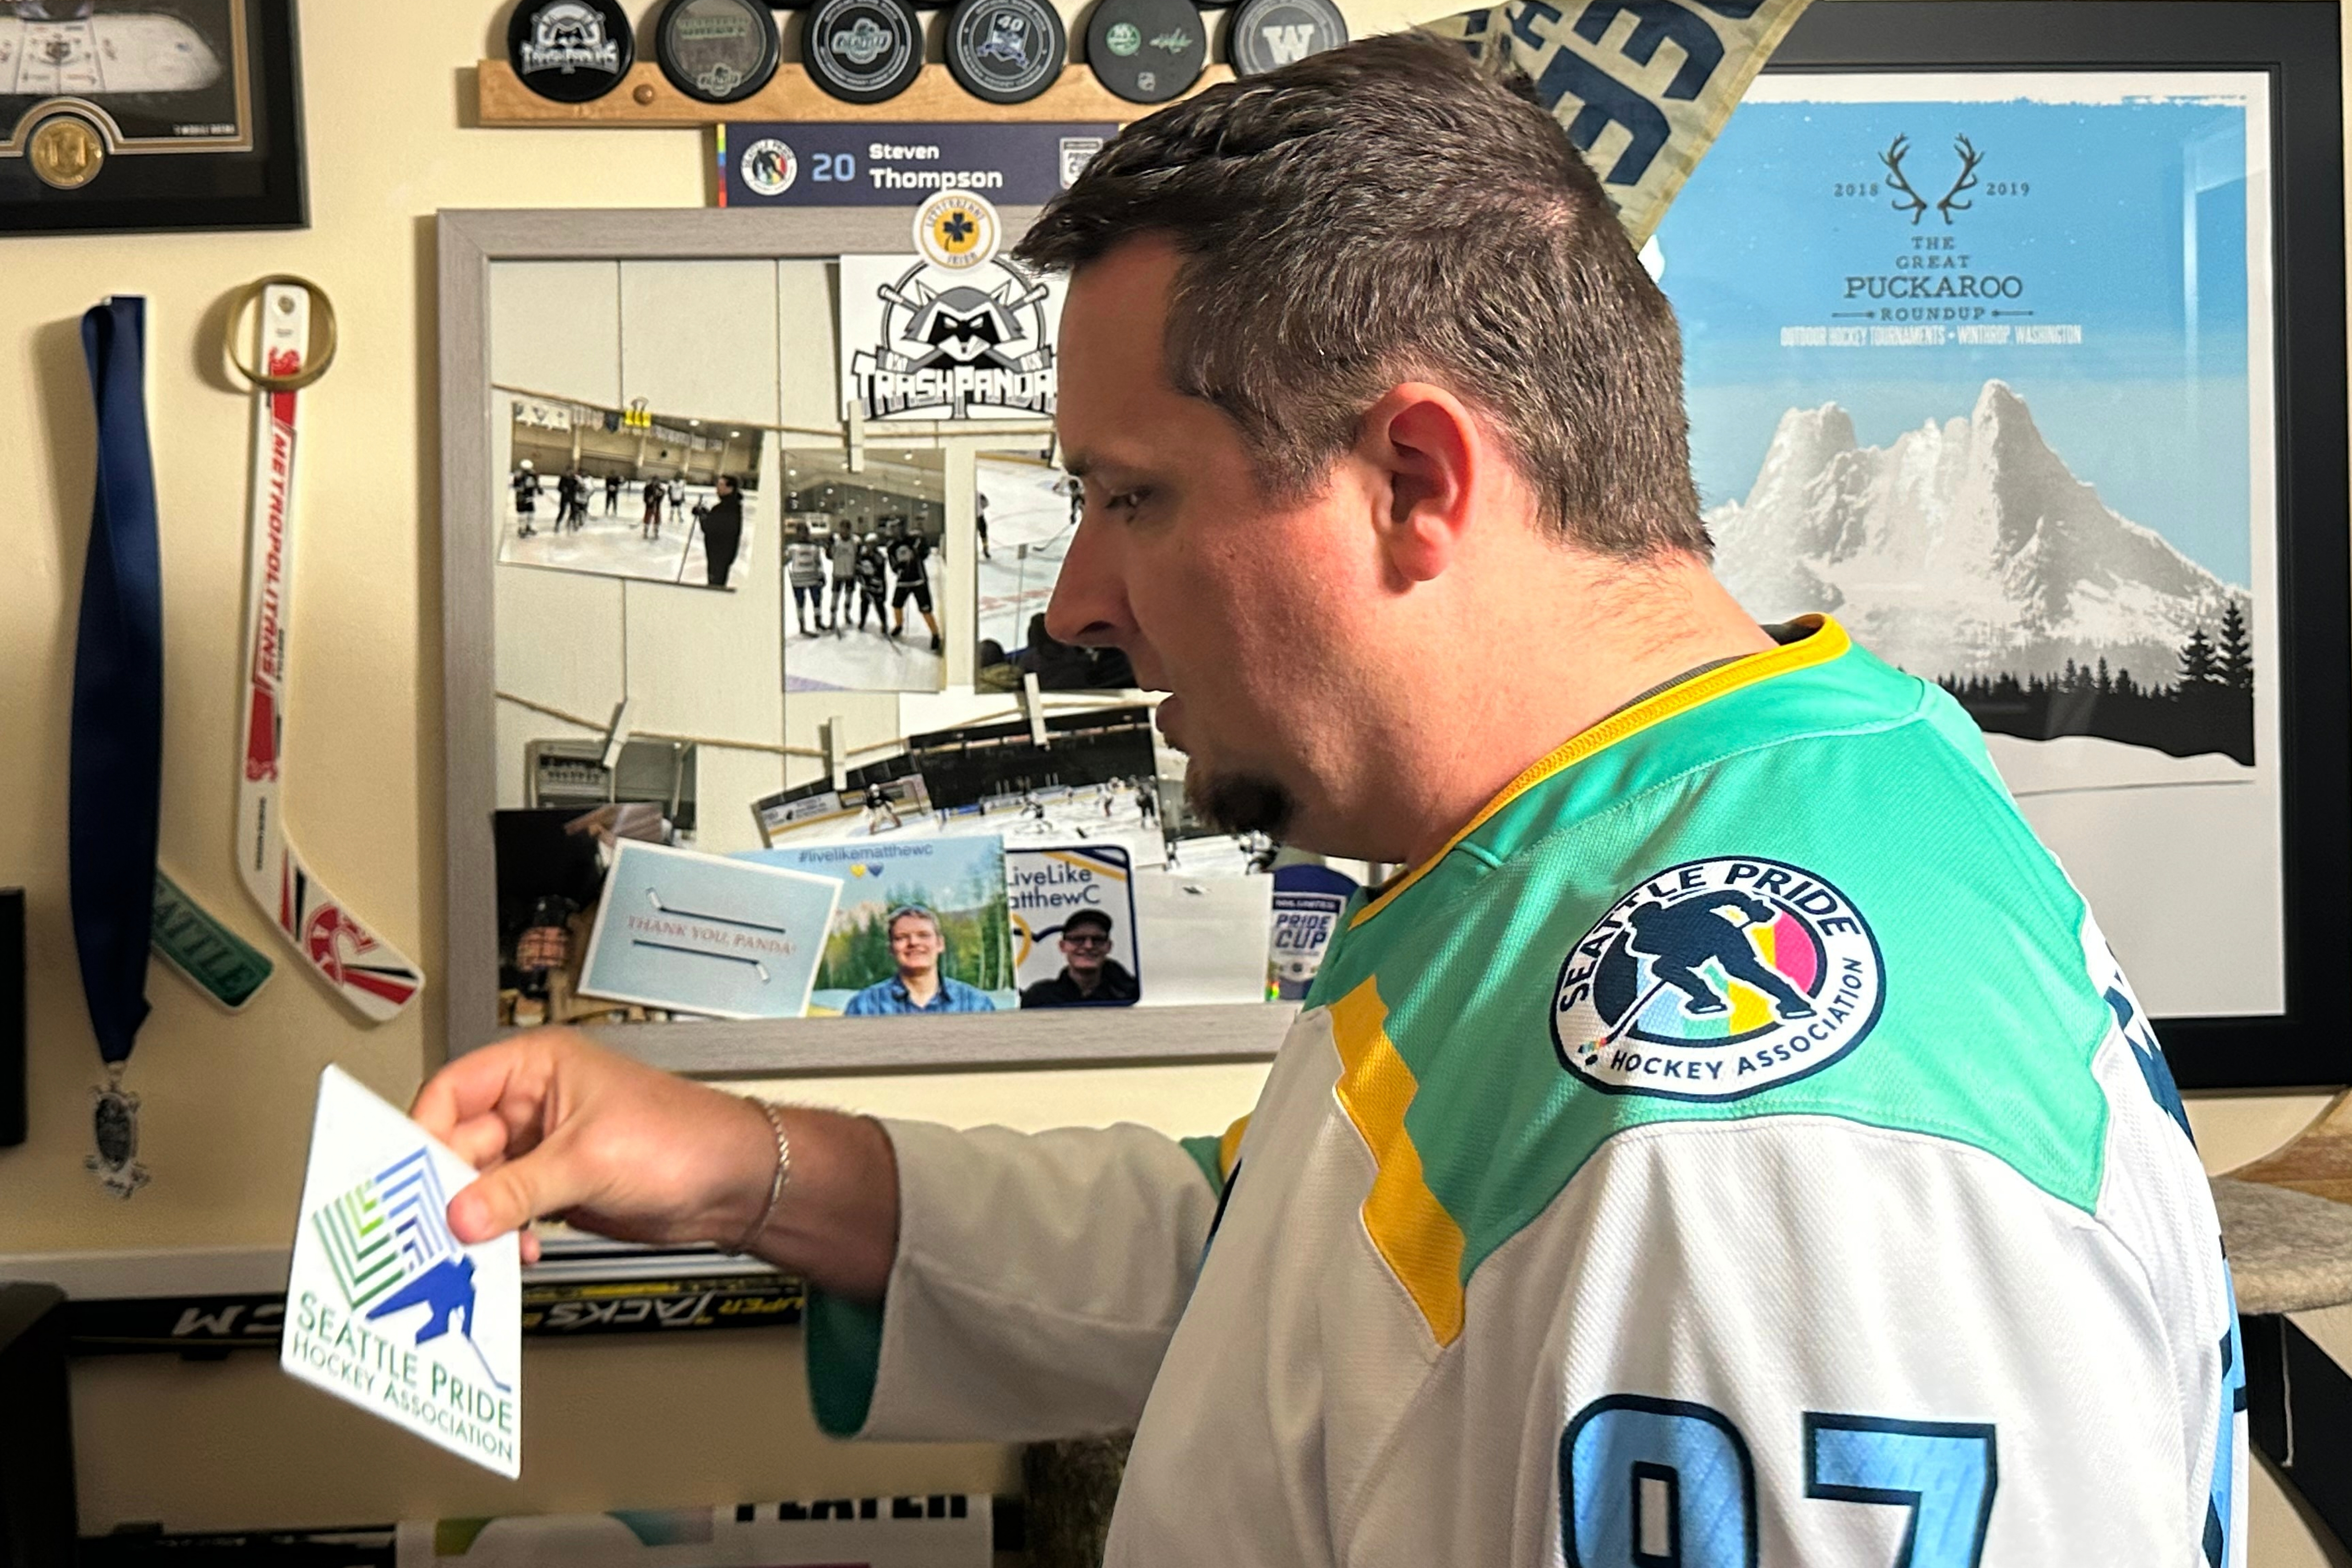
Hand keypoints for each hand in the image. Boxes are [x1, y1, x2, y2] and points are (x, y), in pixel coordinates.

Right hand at [411, 1028, 775, 1263]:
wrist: (732, 1182)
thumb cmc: (685, 1138)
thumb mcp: (588, 1159)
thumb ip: (517, 1190)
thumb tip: (459, 1212)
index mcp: (537, 1067)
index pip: (451, 1091)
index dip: (425, 1134)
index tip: (410, 1178)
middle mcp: (533, 1103)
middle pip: (458, 1143)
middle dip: (452, 1186)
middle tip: (443, 1224)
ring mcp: (543, 1147)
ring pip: (479, 1183)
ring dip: (479, 1218)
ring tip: (481, 1244)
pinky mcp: (555, 1186)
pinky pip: (505, 1210)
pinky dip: (504, 1233)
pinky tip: (518, 1250)